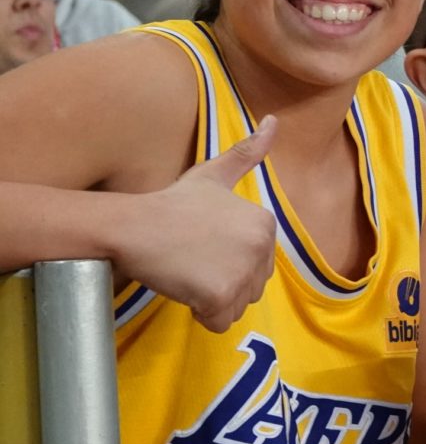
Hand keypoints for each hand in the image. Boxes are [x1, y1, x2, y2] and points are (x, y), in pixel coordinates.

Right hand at [120, 117, 278, 332]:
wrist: (132, 223)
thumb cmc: (171, 203)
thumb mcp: (213, 175)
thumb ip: (247, 153)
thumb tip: (275, 121)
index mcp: (265, 224)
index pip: (258, 265)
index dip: (227, 261)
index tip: (201, 243)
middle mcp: (261, 246)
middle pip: (251, 288)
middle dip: (222, 282)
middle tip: (191, 259)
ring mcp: (242, 271)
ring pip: (236, 306)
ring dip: (212, 299)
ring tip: (187, 272)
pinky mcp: (220, 294)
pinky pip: (220, 322)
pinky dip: (201, 314)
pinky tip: (183, 288)